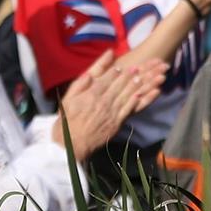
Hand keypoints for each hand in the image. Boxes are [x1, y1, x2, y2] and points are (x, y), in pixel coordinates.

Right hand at [54, 53, 168, 161]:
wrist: (71, 145)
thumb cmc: (66, 122)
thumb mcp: (67, 100)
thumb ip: (80, 86)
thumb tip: (90, 74)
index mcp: (90, 95)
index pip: (105, 80)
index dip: (114, 72)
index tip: (120, 66)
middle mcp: (103, 102)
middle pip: (118, 86)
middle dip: (128, 76)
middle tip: (137, 67)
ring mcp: (111, 113)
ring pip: (126, 95)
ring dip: (136, 85)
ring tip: (143, 77)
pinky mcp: (117, 123)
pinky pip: (129, 109)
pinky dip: (137, 100)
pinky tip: (143, 94)